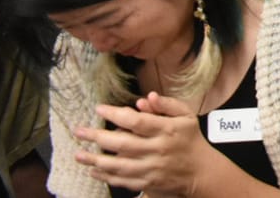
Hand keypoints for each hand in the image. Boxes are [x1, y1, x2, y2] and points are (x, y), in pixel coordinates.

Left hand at [74, 92, 212, 194]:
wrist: (201, 171)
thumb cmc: (190, 139)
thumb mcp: (186, 116)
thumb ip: (167, 105)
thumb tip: (147, 97)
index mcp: (168, 130)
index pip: (138, 121)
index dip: (116, 114)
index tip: (100, 109)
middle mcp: (159, 149)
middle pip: (123, 143)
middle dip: (98, 137)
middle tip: (79, 131)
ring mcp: (152, 168)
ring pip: (119, 165)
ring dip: (96, 160)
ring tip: (79, 154)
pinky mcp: (148, 182)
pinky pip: (123, 180)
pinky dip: (106, 176)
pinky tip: (94, 169)